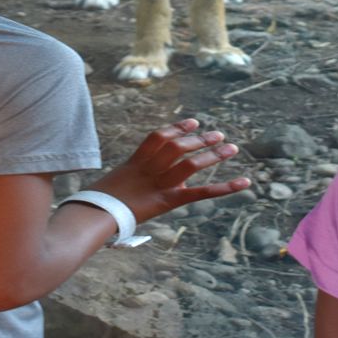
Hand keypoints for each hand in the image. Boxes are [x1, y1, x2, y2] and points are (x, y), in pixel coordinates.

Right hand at [86, 119, 250, 223]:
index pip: (159, 137)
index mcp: (136, 161)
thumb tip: (144, 182)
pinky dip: (225, 188)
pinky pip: (200, 193)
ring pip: (190, 164)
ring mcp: (160, 184)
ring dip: (212, 154)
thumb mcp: (113, 183)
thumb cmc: (97, 202)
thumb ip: (130, 178)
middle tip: (218, 134)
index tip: (193, 122)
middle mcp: (150, 168)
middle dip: (199, 139)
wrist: (94, 214)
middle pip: (178, 146)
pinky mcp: (168, 201)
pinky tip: (244, 182)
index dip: (178, 128)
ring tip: (230, 147)